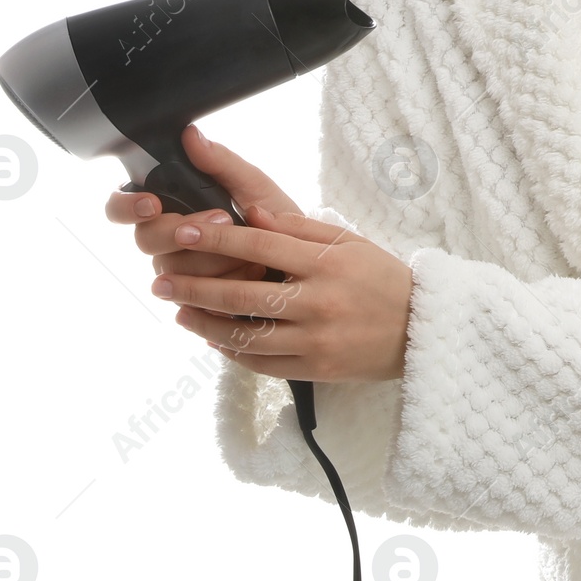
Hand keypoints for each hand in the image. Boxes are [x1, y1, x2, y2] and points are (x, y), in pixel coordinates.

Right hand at [104, 124, 301, 303]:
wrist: (301, 263)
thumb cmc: (274, 221)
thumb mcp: (253, 185)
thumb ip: (221, 162)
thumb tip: (191, 134)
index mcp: (170, 206)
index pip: (121, 206)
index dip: (127, 206)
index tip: (152, 203)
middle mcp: (166, 240)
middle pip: (145, 239)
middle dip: (182, 231)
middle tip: (223, 220)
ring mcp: (176, 273)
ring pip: (170, 270)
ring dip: (213, 259)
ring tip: (250, 251)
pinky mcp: (192, 301)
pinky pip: (191, 299)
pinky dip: (224, 285)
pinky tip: (249, 275)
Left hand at [149, 131, 414, 383]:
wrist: (421, 329)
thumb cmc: (381, 277)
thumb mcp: (348, 242)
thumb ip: (298, 227)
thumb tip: (250, 210)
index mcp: (326, 263)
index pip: (259, 247)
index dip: (216, 239)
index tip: (182, 231)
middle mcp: (318, 302)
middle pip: (241, 296)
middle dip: (194, 287)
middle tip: (160, 281)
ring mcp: (315, 340)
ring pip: (244, 335)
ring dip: (204, 324)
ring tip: (178, 312)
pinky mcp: (315, 369)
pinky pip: (261, 363)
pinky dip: (232, 351)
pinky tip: (213, 338)